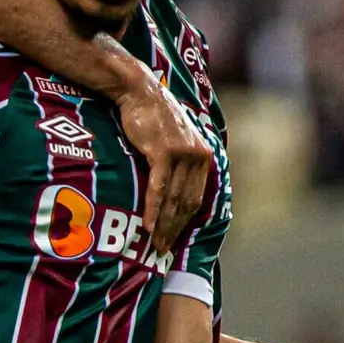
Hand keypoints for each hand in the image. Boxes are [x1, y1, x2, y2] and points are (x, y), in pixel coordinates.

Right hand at [116, 75, 212, 255]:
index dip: (183, 223)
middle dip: (173, 229)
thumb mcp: (175, 141)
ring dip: (162, 224)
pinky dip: (153, 209)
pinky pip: (158, 187)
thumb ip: (180, 164)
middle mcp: (198, 156)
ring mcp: (182, 154)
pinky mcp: (164, 152)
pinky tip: (147, 225)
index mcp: (204, 157)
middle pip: (185, 203)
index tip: (172, 240)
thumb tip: (174, 191)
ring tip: (153, 243)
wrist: (139, 92)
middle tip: (161, 250)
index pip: (195, 199)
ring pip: (172, 199)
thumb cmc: (153, 117)